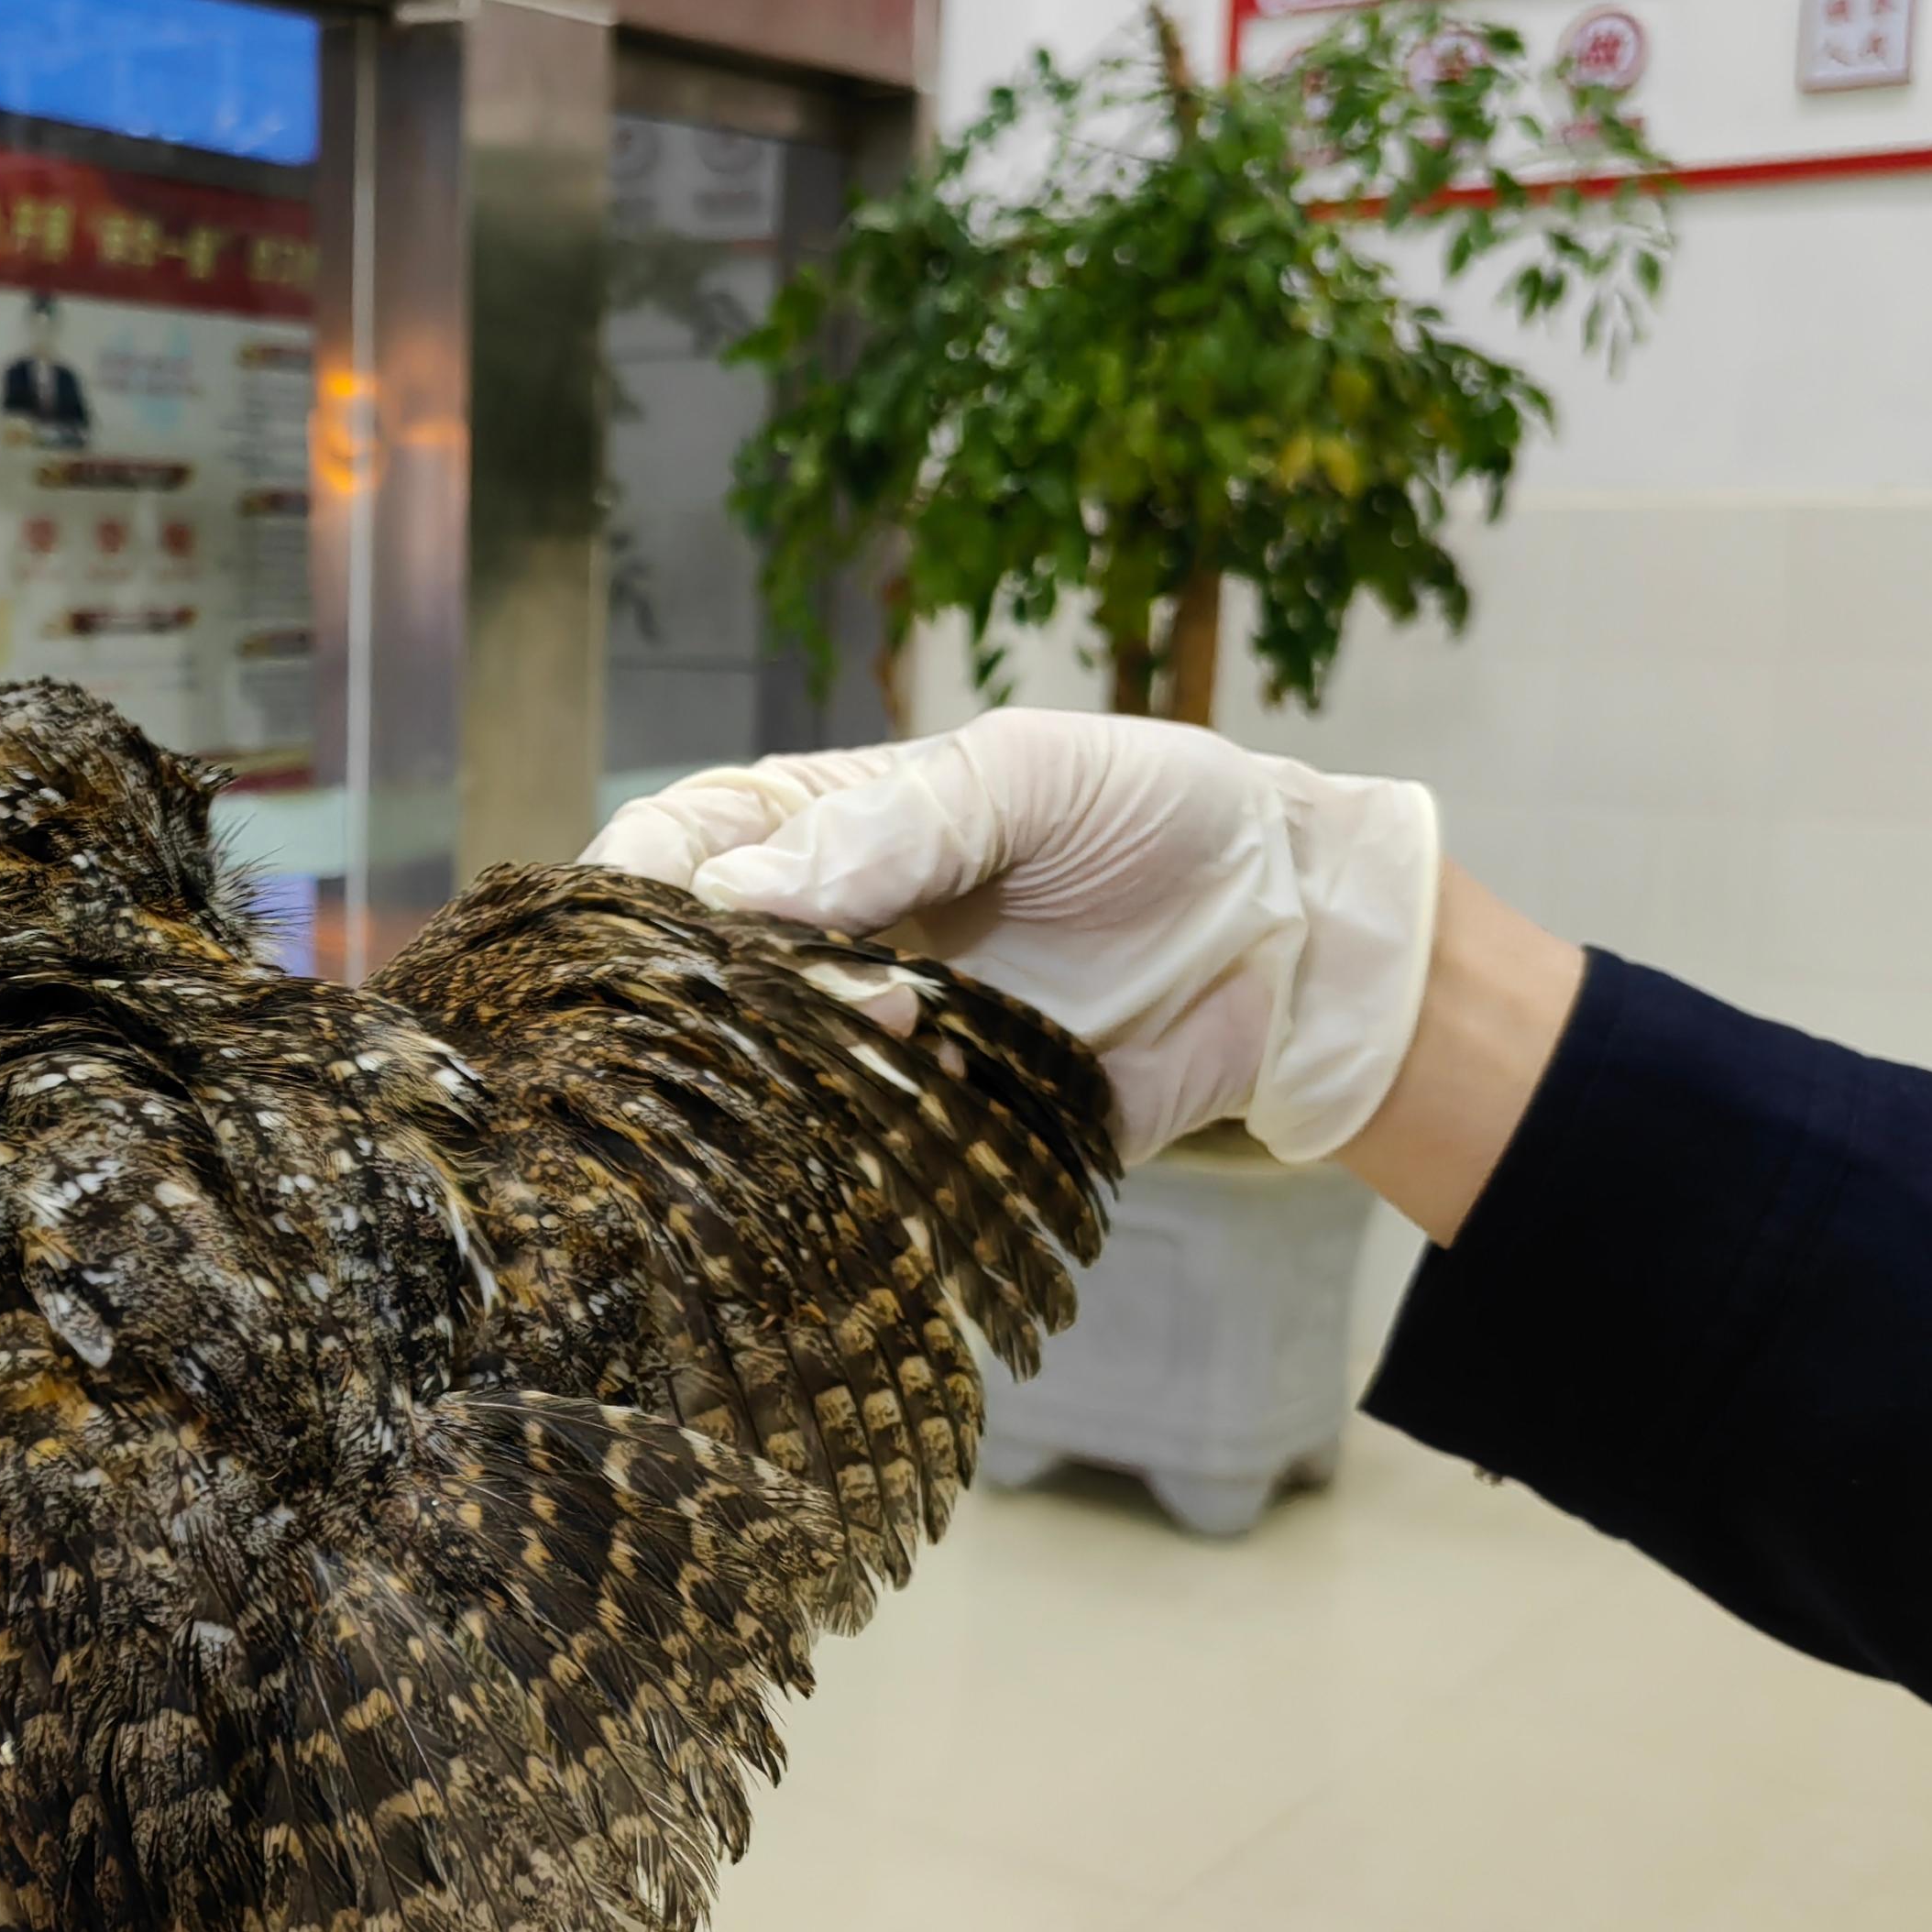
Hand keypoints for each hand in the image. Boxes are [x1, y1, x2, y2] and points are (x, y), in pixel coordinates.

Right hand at [586, 708, 1442, 1166]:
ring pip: (759, 1075)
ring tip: (887, 1027)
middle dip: (702, 988)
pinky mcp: (935, 1129)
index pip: (681, 844)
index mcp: (825, 830)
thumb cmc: (1160, 820)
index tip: (650, 912)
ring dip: (786, 1067)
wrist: (1291, 939)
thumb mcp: (1031, 776)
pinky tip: (892, 1113)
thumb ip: (900, 824)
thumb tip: (748, 891)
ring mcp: (874, 1042)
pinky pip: (854, 1154)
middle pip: (695, 974)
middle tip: (768, 989)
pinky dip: (848, 1147)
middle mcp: (826, 942)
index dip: (640, 877)